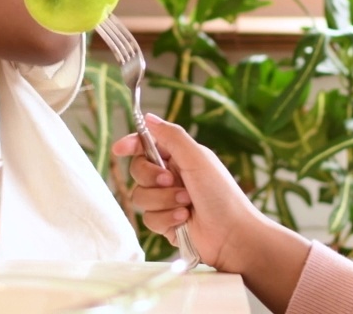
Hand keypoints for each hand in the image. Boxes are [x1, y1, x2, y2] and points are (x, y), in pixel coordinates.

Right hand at [112, 115, 265, 273]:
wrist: (232, 235)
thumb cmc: (222, 194)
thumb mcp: (198, 158)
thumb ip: (172, 136)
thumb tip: (148, 117)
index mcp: (178, 157)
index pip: (146, 145)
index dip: (131, 145)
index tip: (119, 149)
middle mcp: (170, 177)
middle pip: (137, 171)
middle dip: (152, 177)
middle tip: (171, 180)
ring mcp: (166, 201)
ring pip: (140, 196)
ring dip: (163, 200)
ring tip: (185, 204)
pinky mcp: (165, 223)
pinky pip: (148, 218)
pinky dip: (166, 218)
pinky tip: (184, 219)